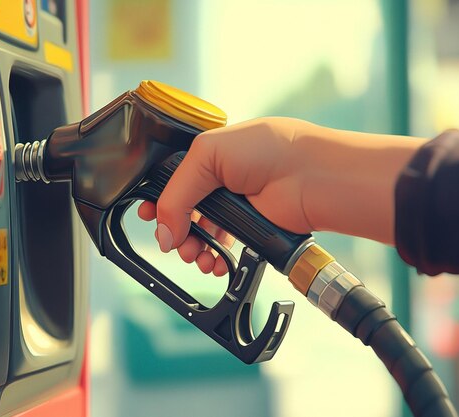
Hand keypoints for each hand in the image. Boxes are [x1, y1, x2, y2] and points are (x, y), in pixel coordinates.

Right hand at [138, 117, 313, 275]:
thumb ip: (176, 192)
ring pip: (198, 233)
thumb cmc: (270, 149)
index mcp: (206, 156)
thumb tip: (164, 231)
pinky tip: (213, 261)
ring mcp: (231, 206)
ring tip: (194, 255)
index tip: (148, 215)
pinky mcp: (246, 228)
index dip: (157, 200)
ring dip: (191, 248)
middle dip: (172, 230)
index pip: (169, 181)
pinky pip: (220, 248)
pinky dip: (213, 258)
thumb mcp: (207, 155)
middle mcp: (217, 181)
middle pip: (180, 212)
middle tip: (172, 242)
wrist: (310, 177)